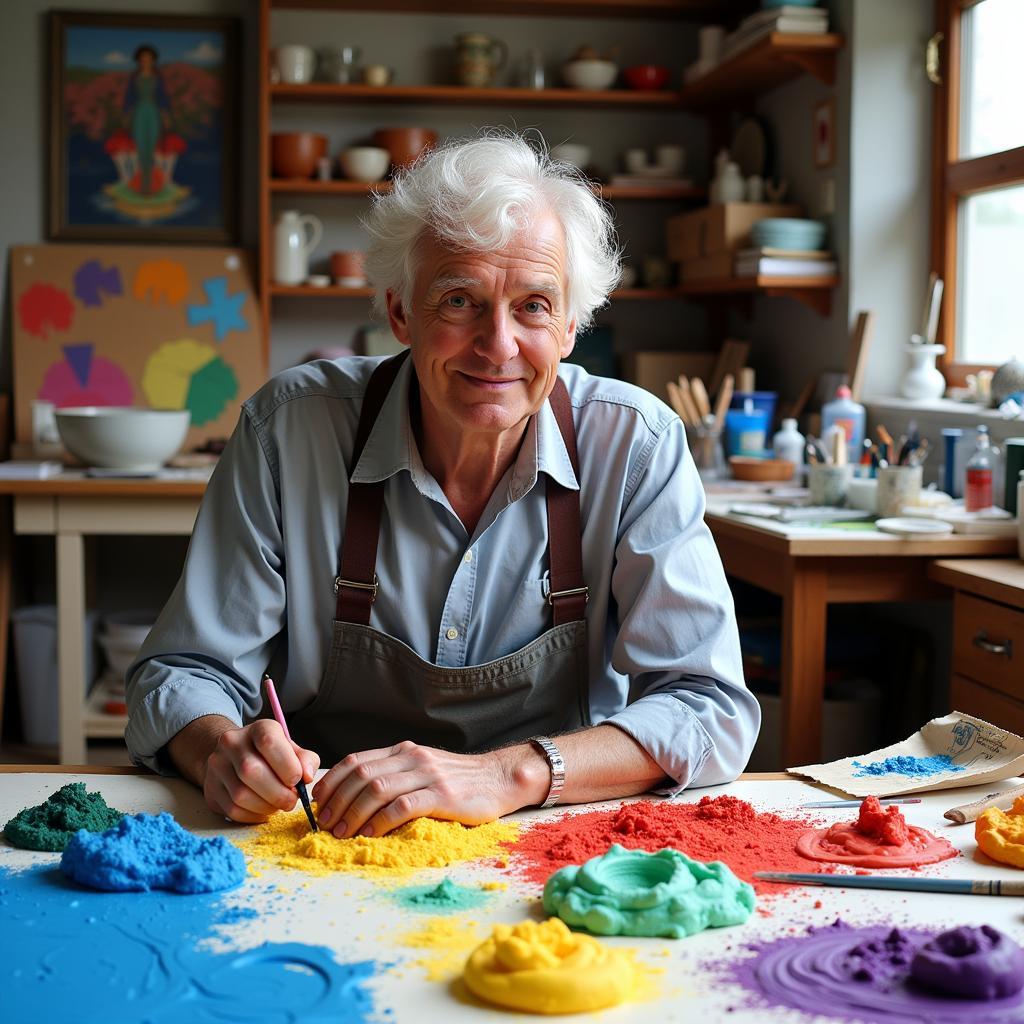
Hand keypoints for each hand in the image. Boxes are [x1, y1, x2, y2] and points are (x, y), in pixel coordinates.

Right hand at [200, 719, 319, 823]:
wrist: (236, 757)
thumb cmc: (271, 755)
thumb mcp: (291, 750)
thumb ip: (305, 760)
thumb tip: (308, 776)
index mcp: (257, 728)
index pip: (269, 742)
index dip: (286, 765)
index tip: (297, 780)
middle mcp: (232, 743)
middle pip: (251, 771)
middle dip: (277, 793)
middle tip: (291, 801)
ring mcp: (217, 765)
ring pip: (240, 794)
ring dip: (266, 807)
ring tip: (277, 805)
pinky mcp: (211, 789)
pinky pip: (232, 810)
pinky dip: (254, 816)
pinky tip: (263, 810)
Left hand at [311, 740, 547, 838]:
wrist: (500, 779)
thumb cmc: (459, 781)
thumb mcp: (422, 769)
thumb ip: (394, 776)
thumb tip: (354, 797)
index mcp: (403, 751)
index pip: (356, 760)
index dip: (332, 782)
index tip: (318, 804)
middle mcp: (412, 758)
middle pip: (361, 775)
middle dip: (337, 800)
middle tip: (326, 825)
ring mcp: (427, 775)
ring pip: (377, 789)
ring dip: (353, 812)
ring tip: (341, 833)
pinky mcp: (442, 795)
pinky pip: (402, 806)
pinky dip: (380, 821)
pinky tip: (370, 834)